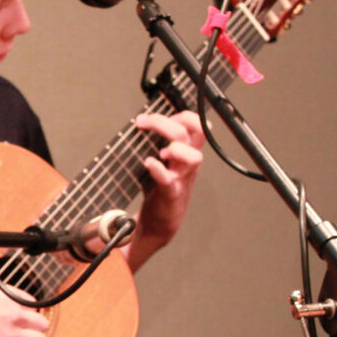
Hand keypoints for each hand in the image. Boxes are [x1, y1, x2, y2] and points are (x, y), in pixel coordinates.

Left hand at [125, 111, 204, 268]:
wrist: (161, 220)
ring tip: (160, 151)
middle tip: (143, 122)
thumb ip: (157, 142)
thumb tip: (141, 122)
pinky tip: (148, 163)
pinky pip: (169, 180)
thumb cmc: (160, 187)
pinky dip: (158, 170)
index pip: (195, 125)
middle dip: (165, 123)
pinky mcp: (171, 193)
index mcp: (186, 151)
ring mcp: (181, 178)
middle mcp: (187, 162)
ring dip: (176, 148)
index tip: (153, 115)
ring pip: (194, 157)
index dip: (181, 115)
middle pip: (190, 133)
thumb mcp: (162, 160)